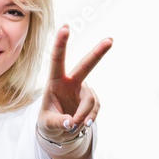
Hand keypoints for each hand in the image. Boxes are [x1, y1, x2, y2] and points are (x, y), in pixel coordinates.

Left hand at [38, 24, 110, 141]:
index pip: (57, 60)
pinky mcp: (92, 101)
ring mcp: (83, 91)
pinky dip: (90, 118)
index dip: (61, 44)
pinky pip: (95, 109)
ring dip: (84, 115)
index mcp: (56, 82)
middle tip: (110, 40)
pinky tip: (85, 124)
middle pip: (86, 65)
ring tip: (75, 126)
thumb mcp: (47, 124)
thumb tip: (70, 123)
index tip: (65, 27)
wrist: (59, 131)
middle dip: (98, 53)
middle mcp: (71, 82)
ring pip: (90, 99)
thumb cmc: (49, 122)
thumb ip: (57, 123)